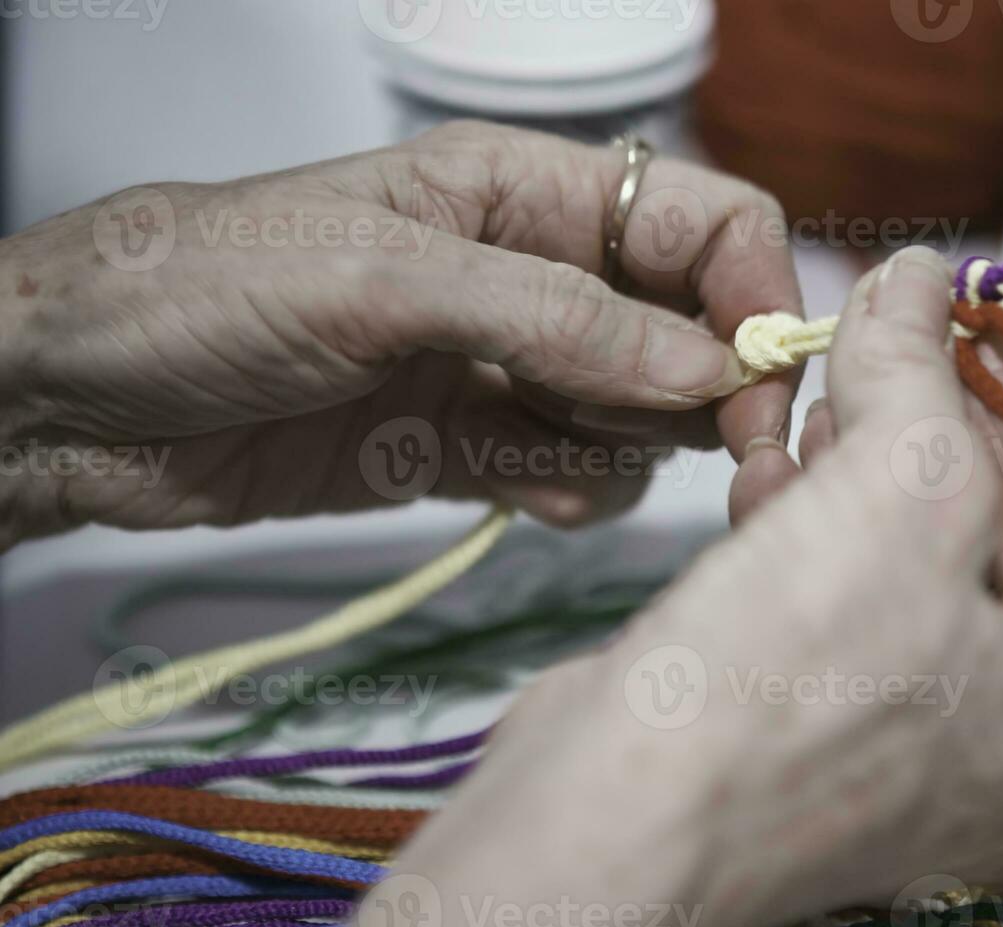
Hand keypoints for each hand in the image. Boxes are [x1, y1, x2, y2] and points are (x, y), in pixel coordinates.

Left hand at [0, 121, 802, 547]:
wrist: (72, 403)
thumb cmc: (202, 292)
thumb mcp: (386, 280)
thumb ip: (554, 320)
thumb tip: (705, 366)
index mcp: (524, 192)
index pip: (699, 225)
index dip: (752, 296)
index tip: (763, 384)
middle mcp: (533, 275)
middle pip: (688, 329)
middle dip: (712, 393)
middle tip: (720, 459)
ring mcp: (504, 365)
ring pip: (641, 414)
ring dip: (630, 451)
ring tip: (554, 463)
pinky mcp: (468, 447)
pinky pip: (573, 473)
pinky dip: (572, 491)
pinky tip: (522, 492)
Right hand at [309, 248, 1002, 926]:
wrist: (608, 819)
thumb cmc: (785, 685)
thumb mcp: (896, 487)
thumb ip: (921, 367)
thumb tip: (920, 274)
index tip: (956, 323)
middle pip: (989, 543)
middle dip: (922, 438)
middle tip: (880, 357)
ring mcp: (911, 761)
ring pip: (903, 571)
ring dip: (850, 481)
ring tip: (807, 424)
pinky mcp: (817, 748)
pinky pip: (839, 613)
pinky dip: (805, 543)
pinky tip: (764, 494)